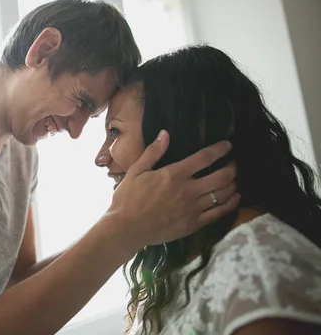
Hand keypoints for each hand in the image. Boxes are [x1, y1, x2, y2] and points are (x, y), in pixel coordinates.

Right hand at [108, 130, 239, 245]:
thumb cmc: (128, 198)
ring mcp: (192, 208)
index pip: (204, 158)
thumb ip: (153, 152)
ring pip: (223, 194)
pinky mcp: (193, 224)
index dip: (220, 150)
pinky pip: (219, 213)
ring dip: (233, 184)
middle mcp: (188, 190)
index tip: (228, 146)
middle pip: (221, 176)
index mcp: (174, 174)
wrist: (126, 228)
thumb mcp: (136, 171)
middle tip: (233, 163)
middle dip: (232, 167)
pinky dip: (231, 204)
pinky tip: (235, 198)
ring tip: (234, 179)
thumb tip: (165, 134)